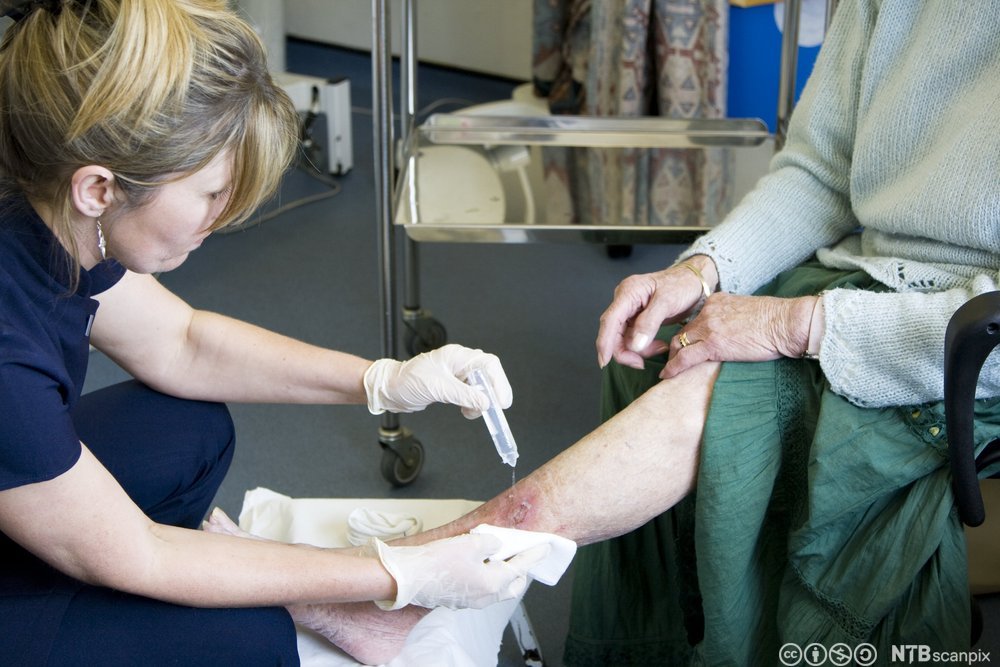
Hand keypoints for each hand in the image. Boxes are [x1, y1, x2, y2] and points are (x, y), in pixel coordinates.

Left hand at [363, 344, 511, 417]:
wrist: (389, 389)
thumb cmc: (407, 381)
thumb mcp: (437, 388)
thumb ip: (463, 395)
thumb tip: (485, 403)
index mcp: (456, 356)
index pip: (488, 364)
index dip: (499, 382)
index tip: (502, 402)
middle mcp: (459, 363)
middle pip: (488, 374)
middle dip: (493, 393)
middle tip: (496, 410)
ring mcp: (456, 374)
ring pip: (481, 386)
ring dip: (482, 401)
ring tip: (473, 413)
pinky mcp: (452, 385)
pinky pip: (471, 394)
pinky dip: (473, 404)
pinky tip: (467, 412)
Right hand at [371, 533, 549, 609]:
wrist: (406, 578)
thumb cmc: (436, 562)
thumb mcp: (471, 543)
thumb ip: (491, 542)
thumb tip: (496, 545)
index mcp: (493, 584)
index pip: (521, 568)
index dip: (534, 555)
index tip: (545, 547)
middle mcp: (484, 597)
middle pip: (512, 586)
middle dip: (520, 570)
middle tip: (523, 553)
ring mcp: (469, 601)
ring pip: (495, 589)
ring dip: (502, 574)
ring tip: (501, 556)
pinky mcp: (456, 598)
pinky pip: (479, 589)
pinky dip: (486, 576)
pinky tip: (479, 563)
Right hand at [596, 256, 717, 369]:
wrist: (694, 280)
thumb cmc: (682, 285)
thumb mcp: (668, 302)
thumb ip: (649, 323)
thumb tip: (634, 346)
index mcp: (628, 292)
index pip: (610, 320)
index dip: (604, 342)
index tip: (604, 361)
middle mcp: (624, 301)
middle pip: (613, 332)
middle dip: (625, 351)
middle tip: (641, 363)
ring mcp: (629, 310)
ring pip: (622, 337)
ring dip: (637, 350)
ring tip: (660, 348)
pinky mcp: (636, 318)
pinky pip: (633, 337)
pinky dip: (644, 346)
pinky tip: (659, 345)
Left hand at [662, 293, 817, 378]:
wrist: (787, 323)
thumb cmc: (776, 321)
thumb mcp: (748, 311)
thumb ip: (733, 318)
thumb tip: (731, 331)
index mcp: (717, 301)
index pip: (695, 319)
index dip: (689, 334)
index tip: (685, 345)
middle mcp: (708, 311)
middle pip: (683, 331)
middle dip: (676, 347)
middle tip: (672, 361)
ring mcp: (709, 327)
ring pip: (679, 343)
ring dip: (672, 358)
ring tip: (668, 371)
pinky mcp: (713, 344)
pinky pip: (685, 358)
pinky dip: (673, 367)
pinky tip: (667, 376)